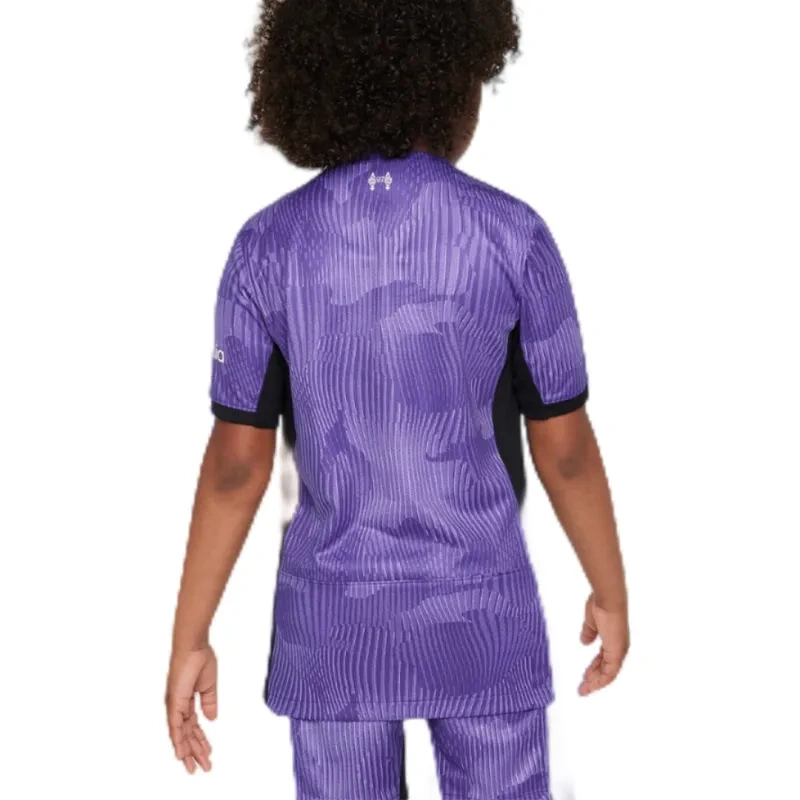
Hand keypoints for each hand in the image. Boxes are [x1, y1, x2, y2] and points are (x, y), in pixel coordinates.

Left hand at [166, 645, 216, 772]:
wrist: (194, 646)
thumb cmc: (200, 659)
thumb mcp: (209, 686)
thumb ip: (210, 703)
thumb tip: (212, 718)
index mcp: (186, 701)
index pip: (193, 726)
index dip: (200, 741)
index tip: (208, 753)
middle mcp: (178, 706)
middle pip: (187, 735)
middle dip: (196, 752)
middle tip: (204, 767)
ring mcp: (175, 705)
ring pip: (182, 735)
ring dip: (189, 752)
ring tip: (196, 767)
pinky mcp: (174, 702)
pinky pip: (176, 726)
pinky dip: (178, 741)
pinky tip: (181, 753)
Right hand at [579, 594, 628, 695]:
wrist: (609, 601)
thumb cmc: (600, 605)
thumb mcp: (591, 621)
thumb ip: (589, 633)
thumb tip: (585, 642)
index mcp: (612, 640)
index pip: (603, 659)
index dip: (594, 668)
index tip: (585, 675)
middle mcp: (618, 648)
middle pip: (605, 669)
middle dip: (593, 679)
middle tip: (583, 687)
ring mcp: (618, 652)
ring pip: (607, 674)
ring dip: (595, 682)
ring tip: (584, 690)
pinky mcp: (616, 654)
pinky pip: (609, 674)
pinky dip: (600, 681)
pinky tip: (590, 685)